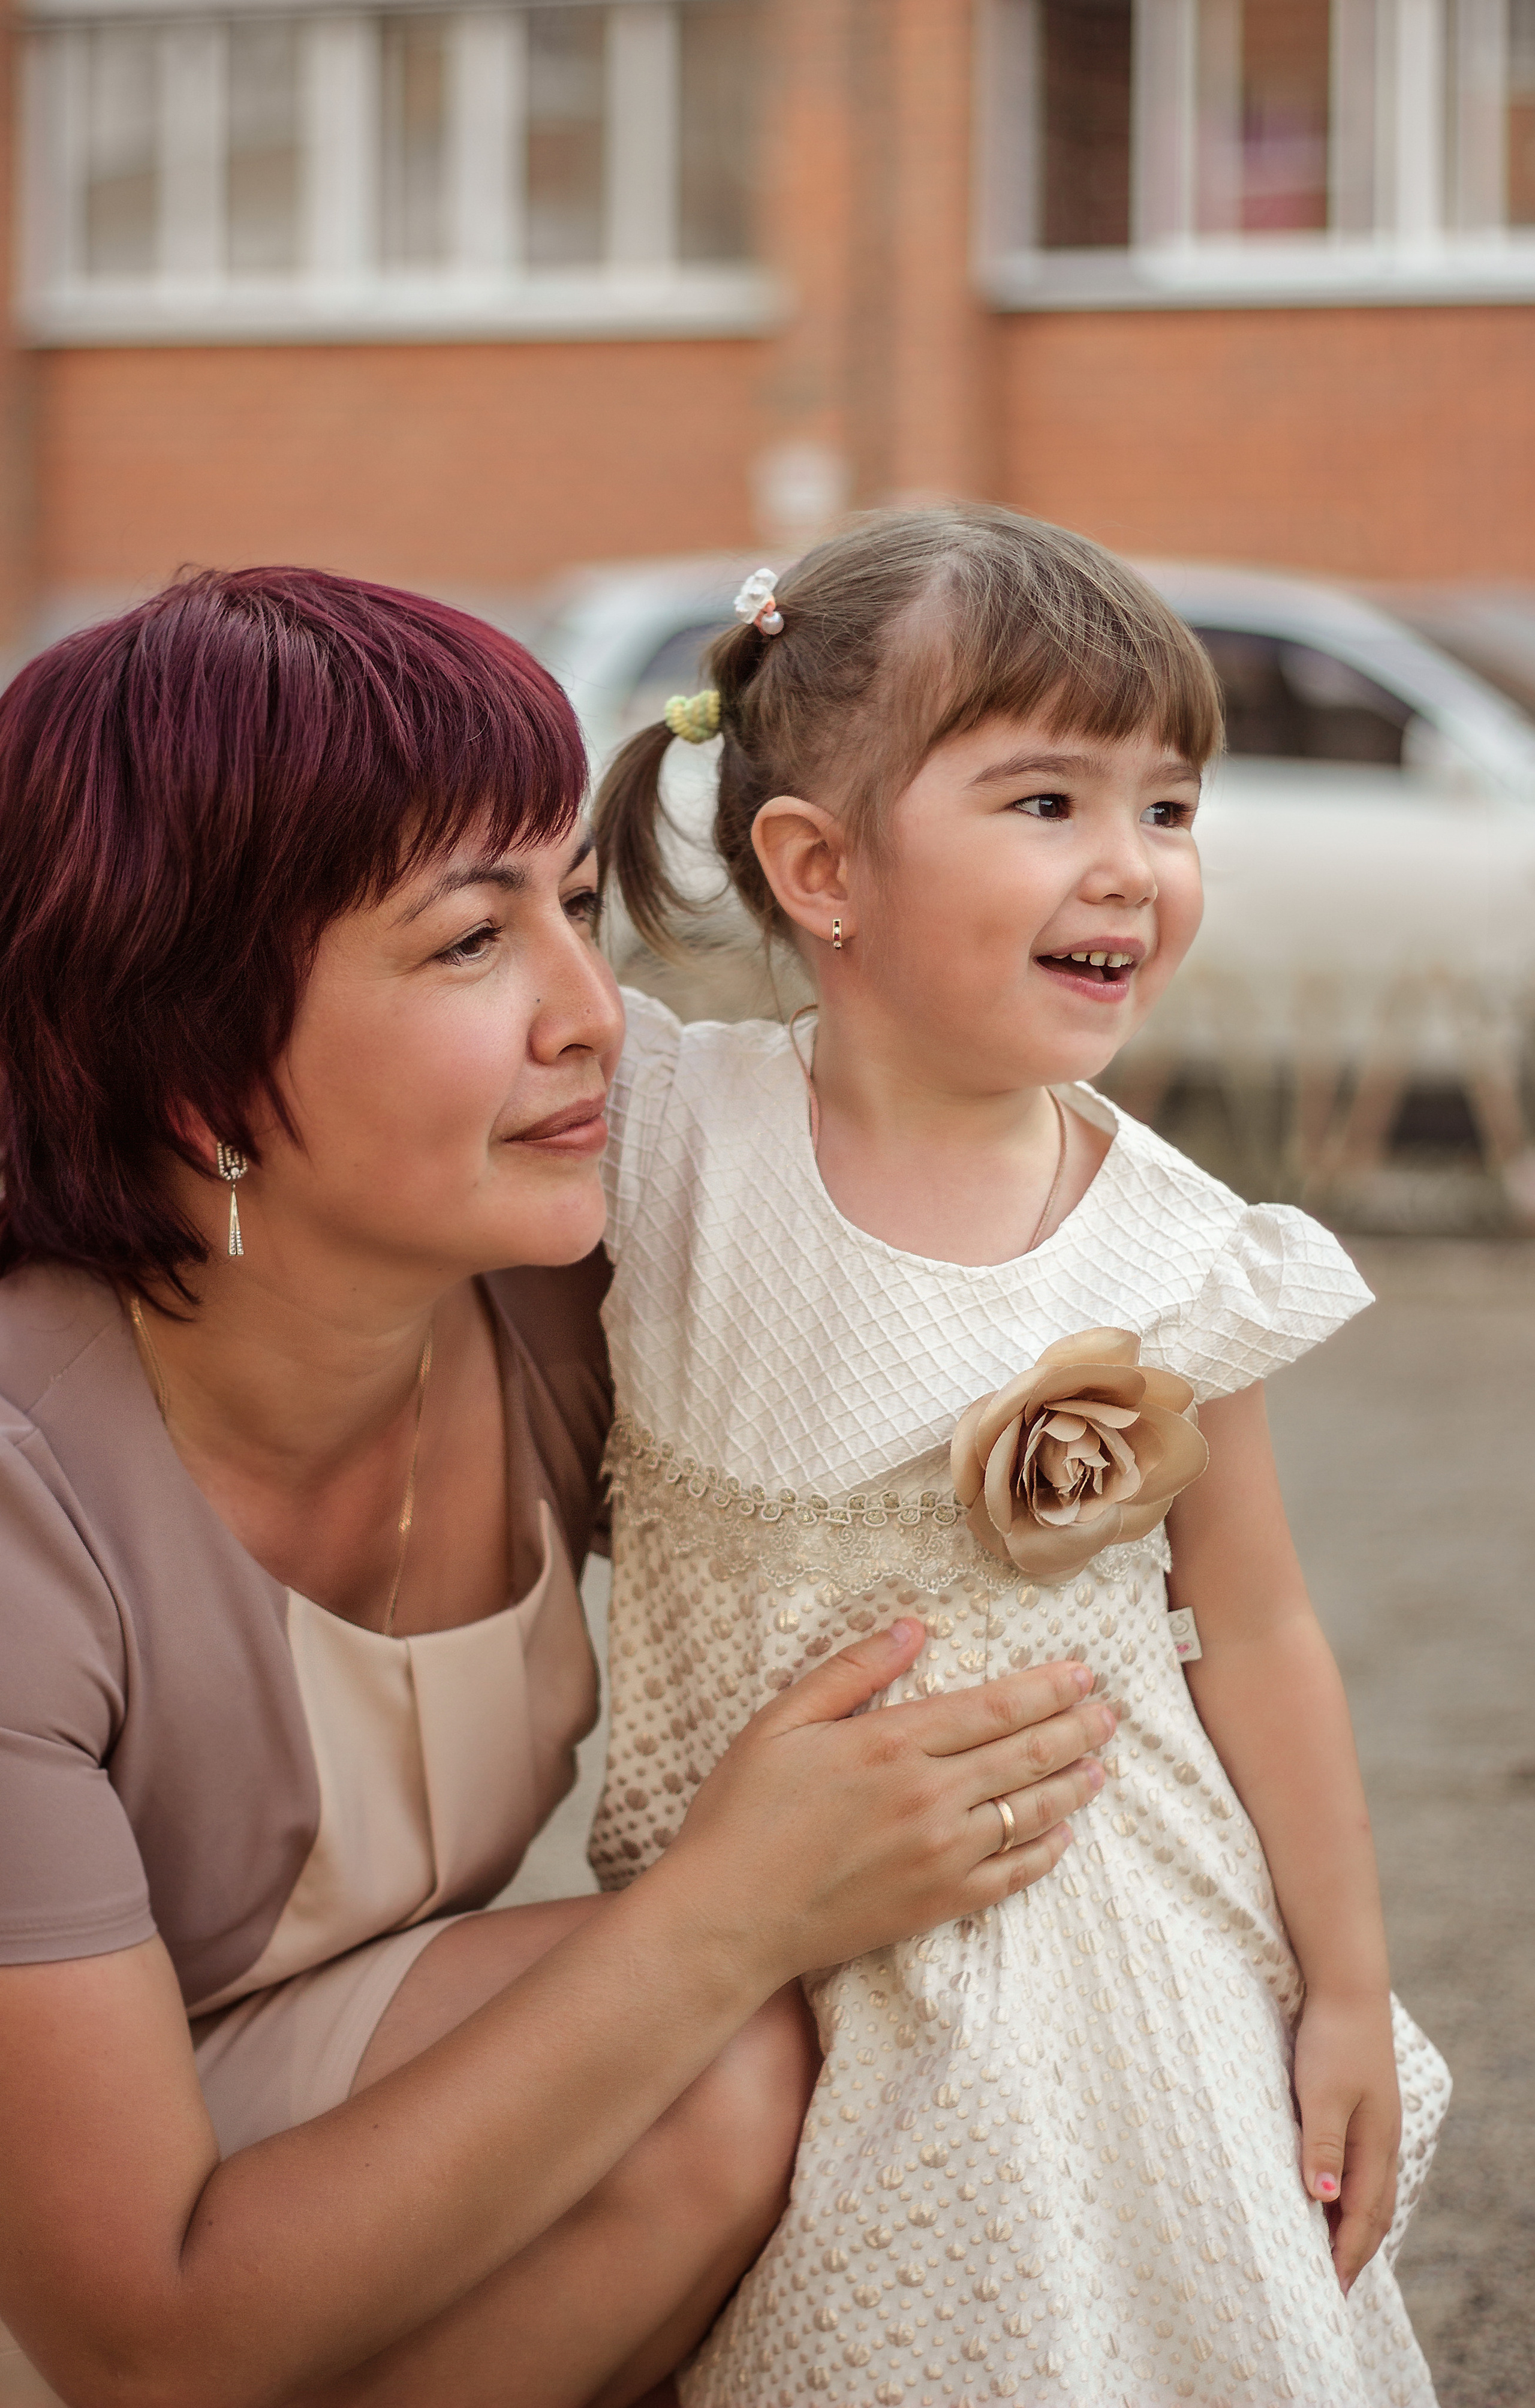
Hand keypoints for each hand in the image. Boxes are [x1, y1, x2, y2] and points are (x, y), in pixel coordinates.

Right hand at [667, 1618, 1114, 1989]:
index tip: (1083, 1673)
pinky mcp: (936, 1903)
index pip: (993, 1708)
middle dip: (1075, 1729)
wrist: (727, 1918)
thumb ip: (851, 1671)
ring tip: (1101, 1765)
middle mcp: (929, 1797)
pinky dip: (1044, 1853)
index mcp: (892, 1743)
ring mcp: (939, 1855)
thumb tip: (912, 1628)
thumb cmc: (743, 1814)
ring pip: (1028, 1812)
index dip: (1045, 1689)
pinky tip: (1061, 1836)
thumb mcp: (781, 1722)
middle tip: (1108, 1711)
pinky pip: (1011, 1876)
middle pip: (1024, 1754)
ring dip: (1072, 1785)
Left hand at [1293, 1990, 1399, 2294]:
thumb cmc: (1331, 2040)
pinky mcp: (1366, 2109)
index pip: (1363, 2216)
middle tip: (1335, 2286)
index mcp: (1375, 2145)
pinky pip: (1366, 2168)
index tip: (1330, 2290)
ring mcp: (1377, 2126)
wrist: (1348, 1990)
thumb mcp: (1322, 2093)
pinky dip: (1355, 2195)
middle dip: (1356, 2250)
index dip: (1347, 2254)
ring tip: (1338, 2254)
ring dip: (1357, 2225)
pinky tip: (1339, 2196)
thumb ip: (1323, 2144)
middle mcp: (1382, 2142)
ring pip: (1373, 2191)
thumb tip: (1325, 2198)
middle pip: (1374, 2212)